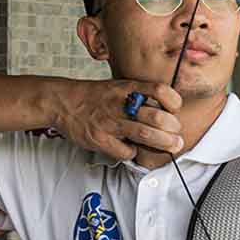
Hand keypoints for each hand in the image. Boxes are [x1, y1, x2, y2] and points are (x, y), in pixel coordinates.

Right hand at [51, 79, 183, 167]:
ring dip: (163, 143)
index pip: (159, 90)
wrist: (62, 101)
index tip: (175, 109)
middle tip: (177, 136)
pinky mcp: (100, 139)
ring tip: (171, 146)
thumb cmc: (94, 96)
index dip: (173, 101)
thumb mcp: (118, 86)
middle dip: (173, 129)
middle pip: (157, 117)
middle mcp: (120, 104)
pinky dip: (134, 153)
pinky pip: (126, 151)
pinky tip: (133, 149)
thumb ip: (139, 94)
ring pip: (146, 135)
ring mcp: (110, 122)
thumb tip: (165, 107)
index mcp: (127, 88)